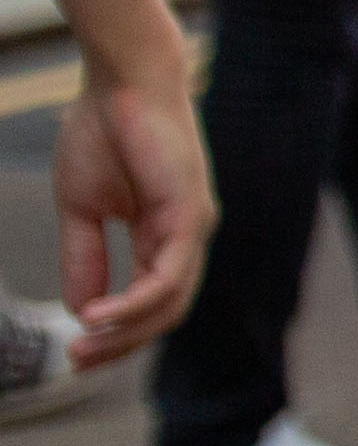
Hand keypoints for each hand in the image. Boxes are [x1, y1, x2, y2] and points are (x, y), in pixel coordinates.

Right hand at [51, 61, 208, 362]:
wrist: (120, 83)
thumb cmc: (102, 134)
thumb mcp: (82, 210)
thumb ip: (84, 258)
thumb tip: (79, 309)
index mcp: (162, 236)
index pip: (151, 302)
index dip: (116, 333)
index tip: (75, 353)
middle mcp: (185, 236)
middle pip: (166, 312)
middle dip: (122, 343)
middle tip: (78, 361)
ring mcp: (194, 226)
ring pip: (171, 300)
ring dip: (127, 330)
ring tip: (84, 343)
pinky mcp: (191, 212)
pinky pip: (169, 273)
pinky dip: (136, 301)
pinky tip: (100, 315)